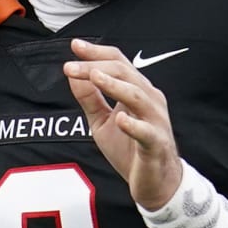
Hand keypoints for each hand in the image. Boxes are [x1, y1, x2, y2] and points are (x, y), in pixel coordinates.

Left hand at [63, 39, 182, 209]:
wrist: (156, 183)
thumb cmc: (130, 149)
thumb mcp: (102, 122)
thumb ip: (89, 99)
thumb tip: (72, 74)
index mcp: (138, 91)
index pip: (119, 62)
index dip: (97, 52)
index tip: (74, 45)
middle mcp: (150, 100)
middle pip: (125, 73)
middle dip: (96, 67)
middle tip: (71, 66)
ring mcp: (155, 121)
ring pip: (137, 96)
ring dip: (115, 85)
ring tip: (94, 77)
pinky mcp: (156, 144)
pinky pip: (146, 132)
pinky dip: (134, 125)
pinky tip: (120, 120)